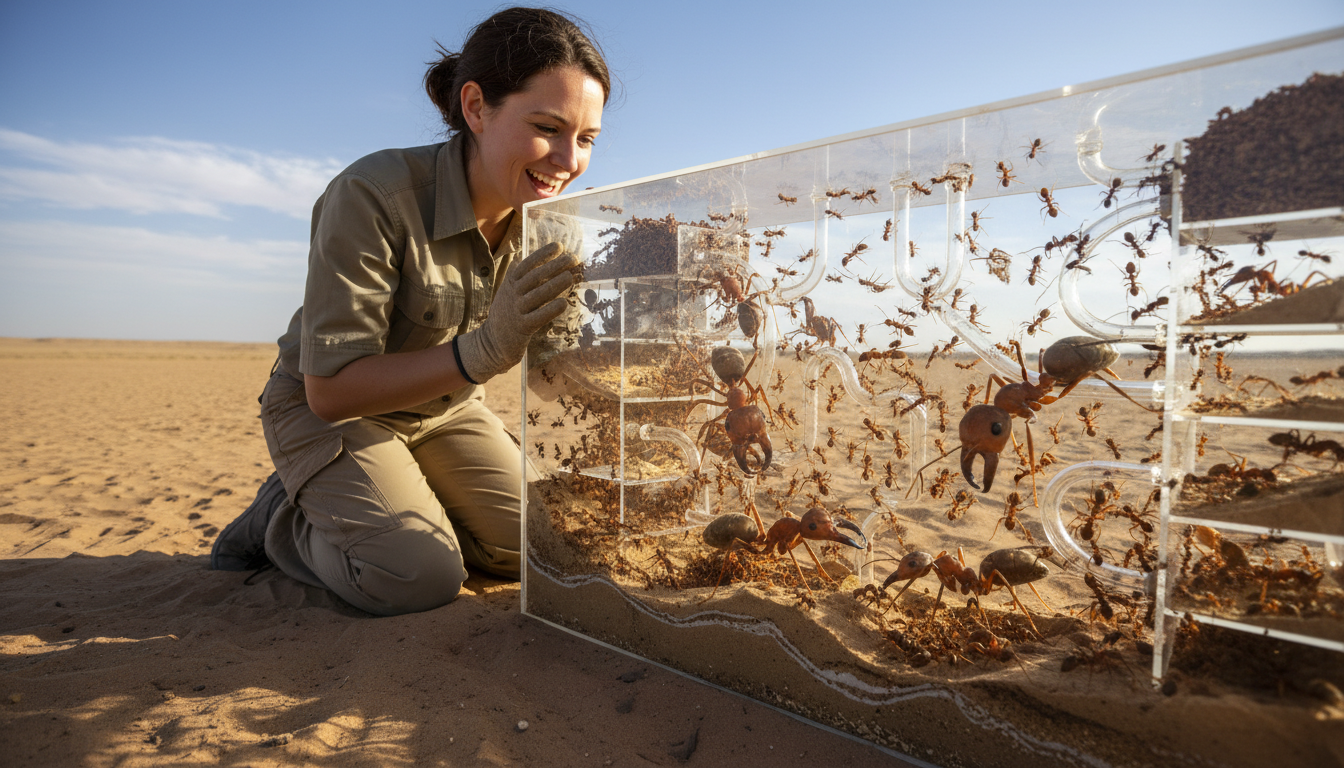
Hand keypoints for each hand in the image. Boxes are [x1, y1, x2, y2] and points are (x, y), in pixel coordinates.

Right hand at [455, 242, 579, 383]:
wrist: (492, 342)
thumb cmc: (506, 313)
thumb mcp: (507, 291)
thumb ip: (515, 276)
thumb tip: (522, 257)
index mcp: (510, 283)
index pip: (527, 265)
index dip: (543, 254)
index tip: (560, 246)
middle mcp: (512, 294)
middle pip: (534, 277)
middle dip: (554, 266)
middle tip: (573, 258)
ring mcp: (516, 311)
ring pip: (537, 295)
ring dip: (554, 285)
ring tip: (570, 277)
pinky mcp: (522, 328)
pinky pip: (538, 317)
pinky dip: (551, 309)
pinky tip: (564, 303)